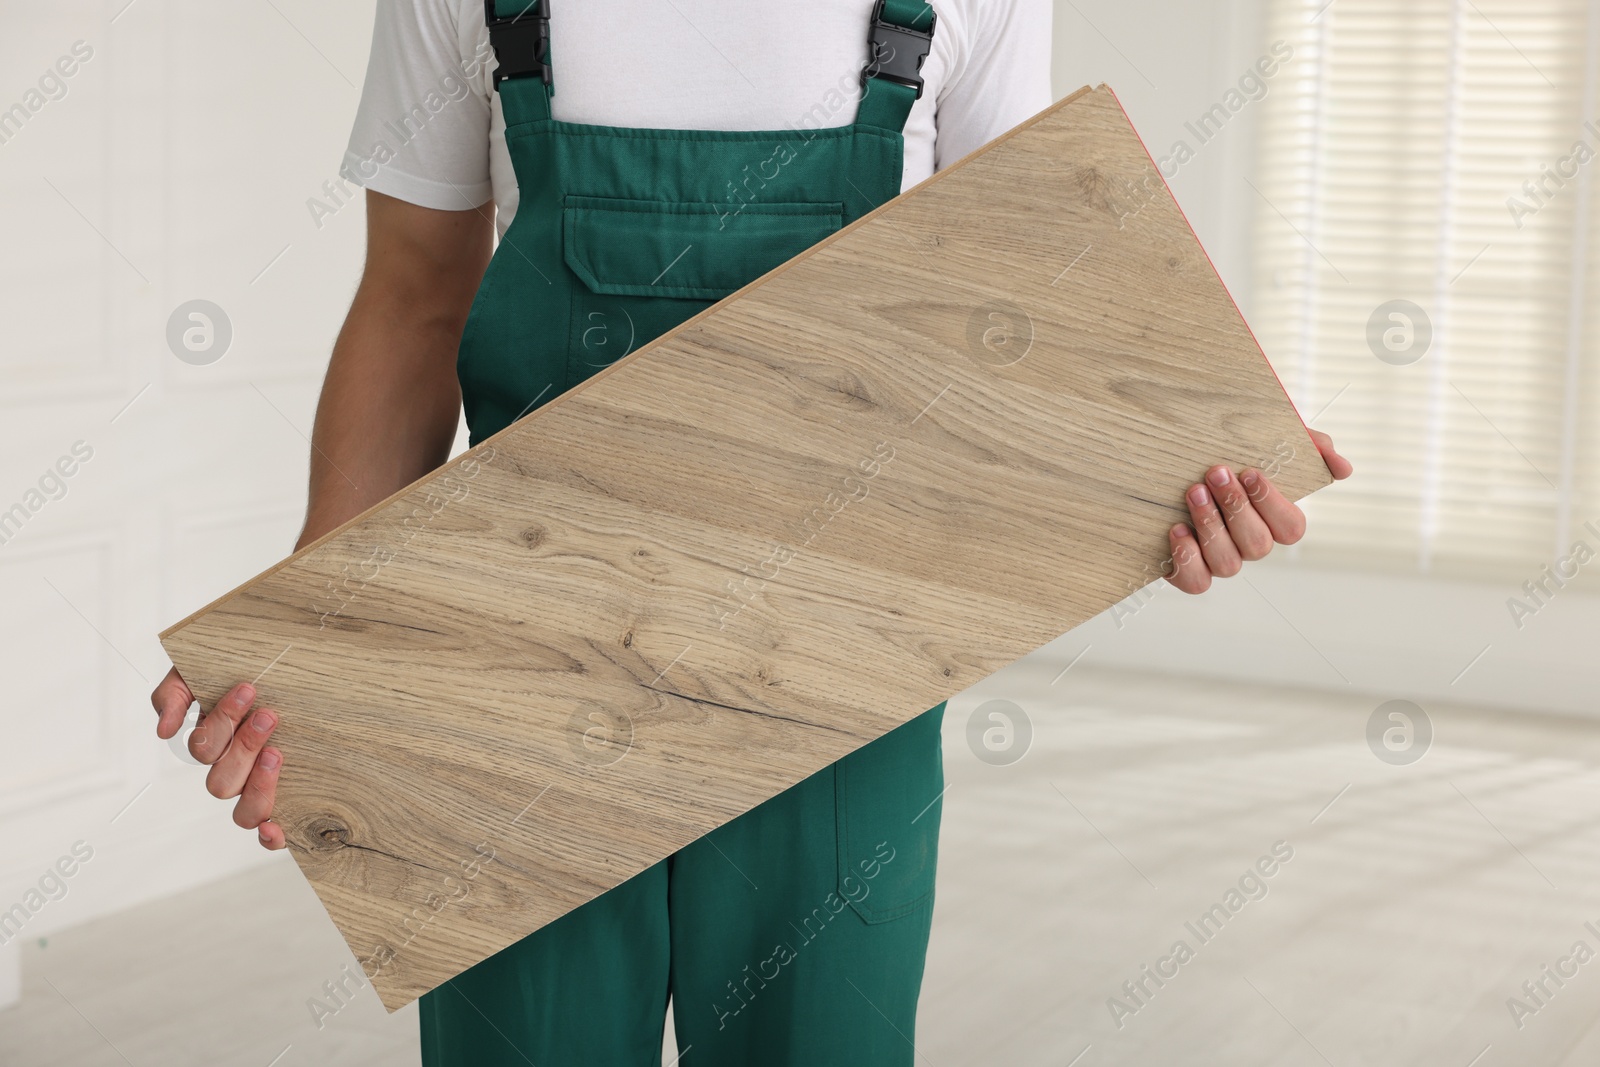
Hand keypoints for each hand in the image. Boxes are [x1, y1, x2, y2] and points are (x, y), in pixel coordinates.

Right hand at [152, 668, 285, 849]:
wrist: (304, 655)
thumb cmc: (258, 662)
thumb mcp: (209, 664)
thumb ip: (176, 691)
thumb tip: (165, 731)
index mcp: (217, 740)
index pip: (203, 748)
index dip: (222, 722)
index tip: (249, 688)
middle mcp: (236, 767)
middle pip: (221, 781)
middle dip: (243, 748)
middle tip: (268, 716)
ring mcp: (260, 786)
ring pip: (243, 812)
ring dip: (257, 785)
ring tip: (277, 752)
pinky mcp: (290, 799)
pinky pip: (269, 833)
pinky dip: (270, 838)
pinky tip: (275, 829)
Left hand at [1165, 429, 1351, 593]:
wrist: (1173, 459)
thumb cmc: (1228, 453)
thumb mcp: (1267, 438)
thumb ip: (1311, 447)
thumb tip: (1342, 468)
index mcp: (1273, 520)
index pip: (1291, 529)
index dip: (1272, 504)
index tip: (1250, 472)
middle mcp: (1249, 544)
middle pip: (1258, 545)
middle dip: (1236, 508)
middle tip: (1215, 473)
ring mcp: (1220, 559)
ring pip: (1228, 563)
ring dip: (1211, 526)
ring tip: (1194, 493)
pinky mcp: (1188, 569)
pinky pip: (1196, 581)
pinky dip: (1188, 558)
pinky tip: (1178, 528)